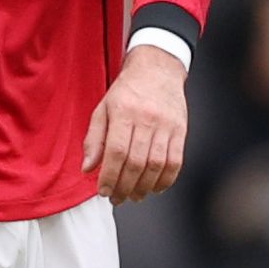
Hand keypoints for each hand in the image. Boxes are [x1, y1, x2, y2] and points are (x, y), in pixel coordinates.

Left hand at [83, 44, 190, 203]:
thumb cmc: (126, 92)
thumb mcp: (103, 109)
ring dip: (144, 187)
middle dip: (125, 187)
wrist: (158, 69)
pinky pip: (175, 162)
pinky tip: (154, 188)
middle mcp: (147, 119)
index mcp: (124, 112)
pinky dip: (165, 180)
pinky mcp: (181, 130)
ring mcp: (167, 125)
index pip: (117, 152)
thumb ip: (94, 139)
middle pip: (137, 162)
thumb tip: (87, 168)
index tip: (103, 191)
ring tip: (133, 196)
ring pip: (157, 165)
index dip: (110, 176)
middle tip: (117, 198)